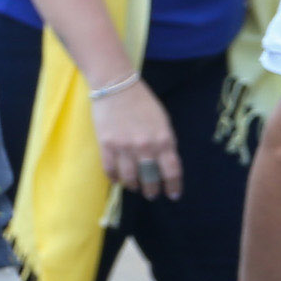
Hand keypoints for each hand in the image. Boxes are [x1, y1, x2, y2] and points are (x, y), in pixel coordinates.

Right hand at [93, 80, 178, 197]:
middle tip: (151, 194)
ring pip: (130, 177)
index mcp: (164, 140)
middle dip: (152, 189)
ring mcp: (125, 147)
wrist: (115, 86)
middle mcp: (146, 146)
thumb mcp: (162, 122)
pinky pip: (110, 169)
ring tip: (134, 187)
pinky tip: (117, 179)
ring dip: (133, 186)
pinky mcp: (106, 145)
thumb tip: (162, 161)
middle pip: (151, 178)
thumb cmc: (142, 102)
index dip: (173, 186)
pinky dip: (114, 178)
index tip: (173, 195)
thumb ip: (164, 142)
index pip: (172, 171)